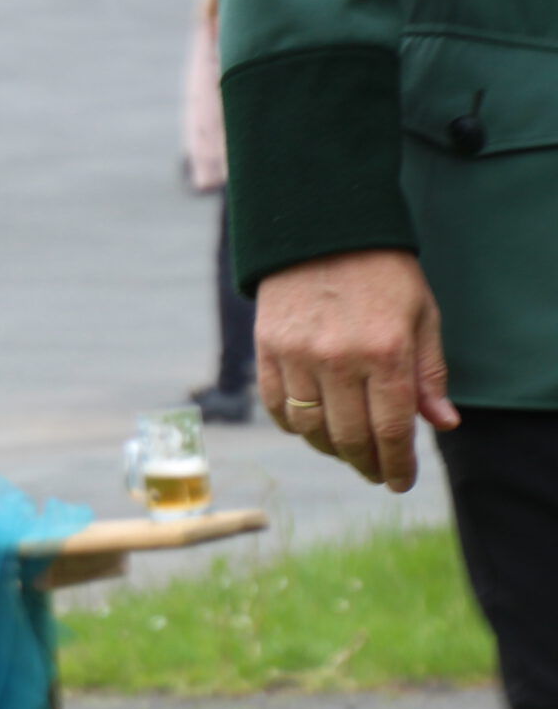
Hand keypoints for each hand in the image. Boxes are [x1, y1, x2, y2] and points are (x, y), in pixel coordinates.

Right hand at [257, 249, 459, 492]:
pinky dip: (294, 425)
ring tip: (346, 451)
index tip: (400, 482)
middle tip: (375, 473)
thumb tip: (441, 424)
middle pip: (349, 437)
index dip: (397, 464)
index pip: (392, 428)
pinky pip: (276, 405)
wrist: (321, 226)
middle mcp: (339, 359)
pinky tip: (311, 426)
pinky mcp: (267, 348)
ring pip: (310, 428)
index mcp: (386, 351)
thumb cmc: (382, 271)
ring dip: (330, 449)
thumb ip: (429, 372)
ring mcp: (297, 355)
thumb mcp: (421, 315)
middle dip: (366, 464)